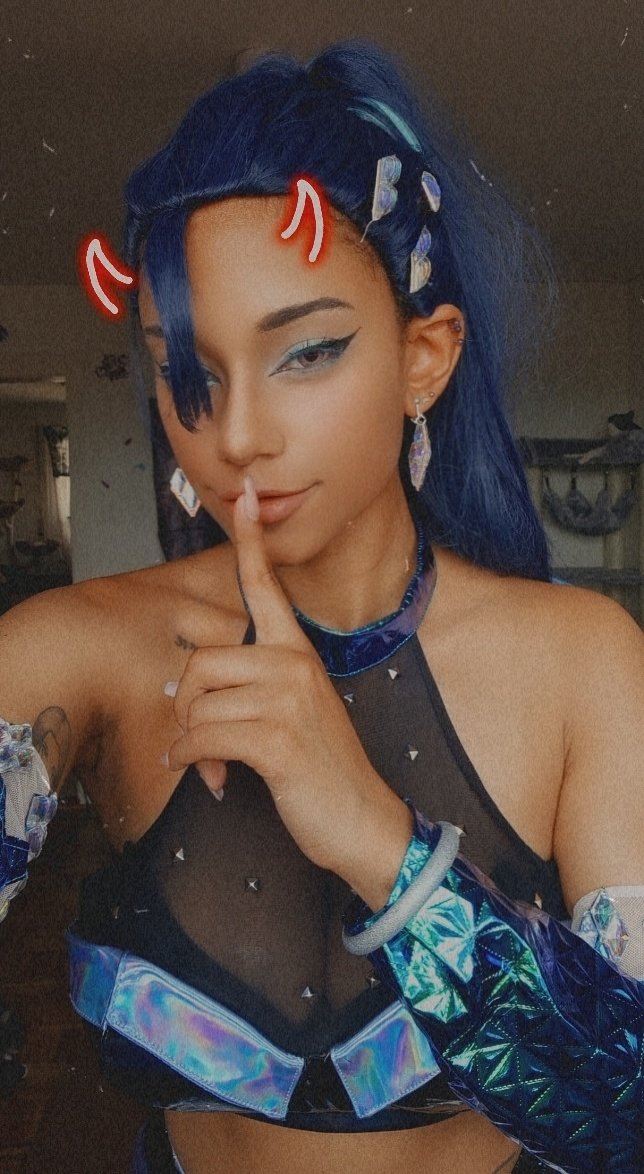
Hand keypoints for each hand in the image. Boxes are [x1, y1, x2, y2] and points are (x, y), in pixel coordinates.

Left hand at [165, 476, 403, 883]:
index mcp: (299, 653)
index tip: (246, 497)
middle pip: (203, 662)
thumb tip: (183, 684)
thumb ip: (250, 688)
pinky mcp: (276, 738)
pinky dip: (193, 761)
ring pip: (198, 704)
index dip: (252, 541)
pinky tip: (213, 777)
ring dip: (192, 744)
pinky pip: (203, 737)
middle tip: (200, 740)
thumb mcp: (292, 714)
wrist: (363, 821)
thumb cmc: (322, 770)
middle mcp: (294, 665)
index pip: (269, 587)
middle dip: (187, 708)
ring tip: (215, 766)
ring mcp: (288, 699)